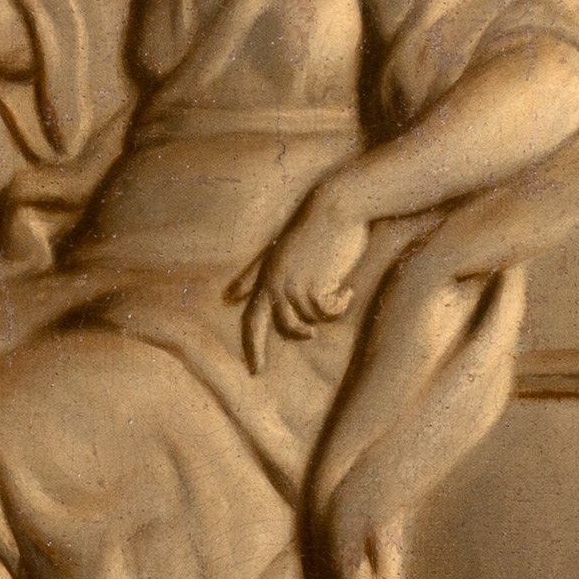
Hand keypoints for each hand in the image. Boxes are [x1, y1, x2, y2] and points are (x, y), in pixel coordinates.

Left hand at [237, 186, 370, 371]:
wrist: (337, 208)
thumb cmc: (312, 228)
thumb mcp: (277, 252)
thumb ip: (254, 274)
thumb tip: (230, 295)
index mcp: (266, 277)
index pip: (252, 319)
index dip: (252, 347)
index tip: (255, 370)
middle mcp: (275, 284)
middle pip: (282, 327)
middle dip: (292, 337)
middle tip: (303, 341)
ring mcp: (295, 287)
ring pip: (312, 320)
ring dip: (329, 310)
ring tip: (339, 292)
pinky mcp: (315, 287)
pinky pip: (329, 313)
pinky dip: (341, 304)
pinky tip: (347, 288)